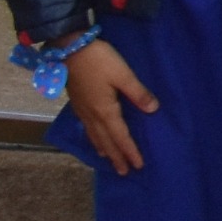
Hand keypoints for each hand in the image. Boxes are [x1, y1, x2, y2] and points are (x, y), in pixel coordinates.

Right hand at [68, 38, 156, 175]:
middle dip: (116, 157)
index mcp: (105, 110)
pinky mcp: (77, 102)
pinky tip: (94, 137)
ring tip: (109, 159)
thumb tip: (153, 110)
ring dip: (103, 148)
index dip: (129, 151)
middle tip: (124, 171)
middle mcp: (91, 115)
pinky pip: (86, 127)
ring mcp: (82, 109)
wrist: (68, 49)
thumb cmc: (99, 60)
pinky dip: (93, 137)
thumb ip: (138, 93)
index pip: (120, 136)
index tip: (138, 165)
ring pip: (94, 135)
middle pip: (106, 141)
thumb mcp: (123, 74)